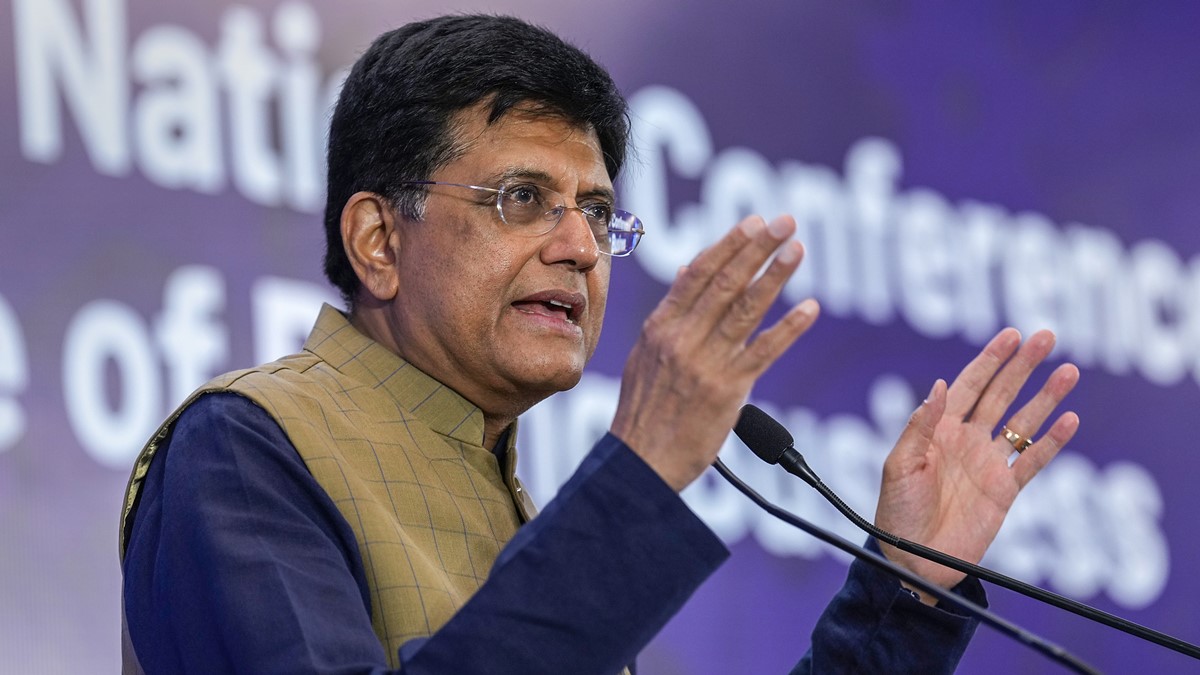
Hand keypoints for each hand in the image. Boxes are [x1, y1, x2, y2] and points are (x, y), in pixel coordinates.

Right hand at [611, 214, 818, 490]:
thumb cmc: (644, 413)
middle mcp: (682, 339)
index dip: (729, 245)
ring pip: (745, 310)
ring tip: (797, 249)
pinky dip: (788, 329)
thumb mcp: (646, 356)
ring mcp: (705, 364)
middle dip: (757, 247)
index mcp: (660, 328)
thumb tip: (690, 271)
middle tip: (784, 221)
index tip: (754, 221)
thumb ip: (671, 315)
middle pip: (725, 283)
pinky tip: (810, 309)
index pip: (698, 274)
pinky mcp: (727, 391)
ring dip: (774, 276)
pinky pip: (762, 353)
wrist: (640, 464)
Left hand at [874, 328, 1079, 596]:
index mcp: (939, 430)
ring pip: (1023, 422)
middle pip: (1001, 394)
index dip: (990, 360)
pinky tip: (1069, 419)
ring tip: (1068, 371)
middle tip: (1046, 337)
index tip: (1011, 336)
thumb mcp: (899, 465)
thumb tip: (941, 385)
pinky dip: (1053, 442)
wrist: (912, 559)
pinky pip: (1033, 461)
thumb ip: (921, 426)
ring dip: (1046, 397)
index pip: (969, 385)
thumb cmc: (896, 512)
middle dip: (1023, 366)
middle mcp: (967, 440)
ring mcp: (988, 464)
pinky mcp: (1005, 490)